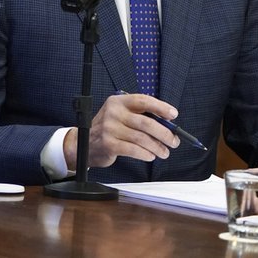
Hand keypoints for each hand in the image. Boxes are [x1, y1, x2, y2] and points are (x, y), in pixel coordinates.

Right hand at [63, 93, 179, 169]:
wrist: (84, 143)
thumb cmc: (109, 129)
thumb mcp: (121, 115)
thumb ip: (140, 116)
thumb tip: (167, 124)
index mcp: (119, 101)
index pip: (143, 101)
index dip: (161, 107)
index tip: (173, 114)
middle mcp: (113, 112)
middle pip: (146, 122)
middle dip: (164, 133)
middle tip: (174, 140)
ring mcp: (109, 128)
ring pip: (141, 138)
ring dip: (157, 147)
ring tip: (164, 152)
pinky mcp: (108, 144)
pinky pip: (133, 150)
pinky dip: (145, 154)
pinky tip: (150, 156)